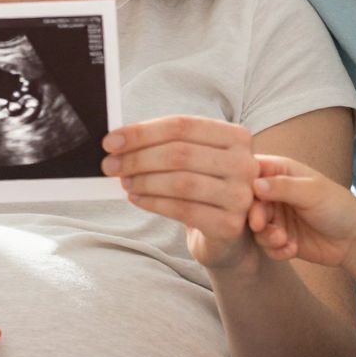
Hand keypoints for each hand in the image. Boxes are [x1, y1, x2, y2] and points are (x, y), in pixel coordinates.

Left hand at [104, 116, 260, 270]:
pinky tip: (136, 198)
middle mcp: (244, 163)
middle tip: (110, 165)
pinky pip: (183, 209)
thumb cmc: (203, 184)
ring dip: (144, 181)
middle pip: (180, 153)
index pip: (182, 126)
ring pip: (181, 182)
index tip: (111, 142)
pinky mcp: (230, 224)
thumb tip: (117, 142)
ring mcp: (240, 195)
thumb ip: (163, 144)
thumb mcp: (191, 157)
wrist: (225, 230)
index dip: (142, 132)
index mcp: (236, 136)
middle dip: (138, 158)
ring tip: (124, 182)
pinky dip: (154, 203)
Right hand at [247, 154, 355, 268]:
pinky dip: (276, 249)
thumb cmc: (338, 206)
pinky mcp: (279, 238)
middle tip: (260, 225)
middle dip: (253, 215)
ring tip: (283, 240)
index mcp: (280, 172)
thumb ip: (283, 187)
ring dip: (266, 236)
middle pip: (247, 202)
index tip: (244, 197)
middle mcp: (273, 193)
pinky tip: (292, 249)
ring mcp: (276, 217)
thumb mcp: (312, 192)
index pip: (250, 171)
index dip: (243, 182)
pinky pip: (266, 245)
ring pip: (254, 227)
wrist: (354, 239)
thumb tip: (254, 184)